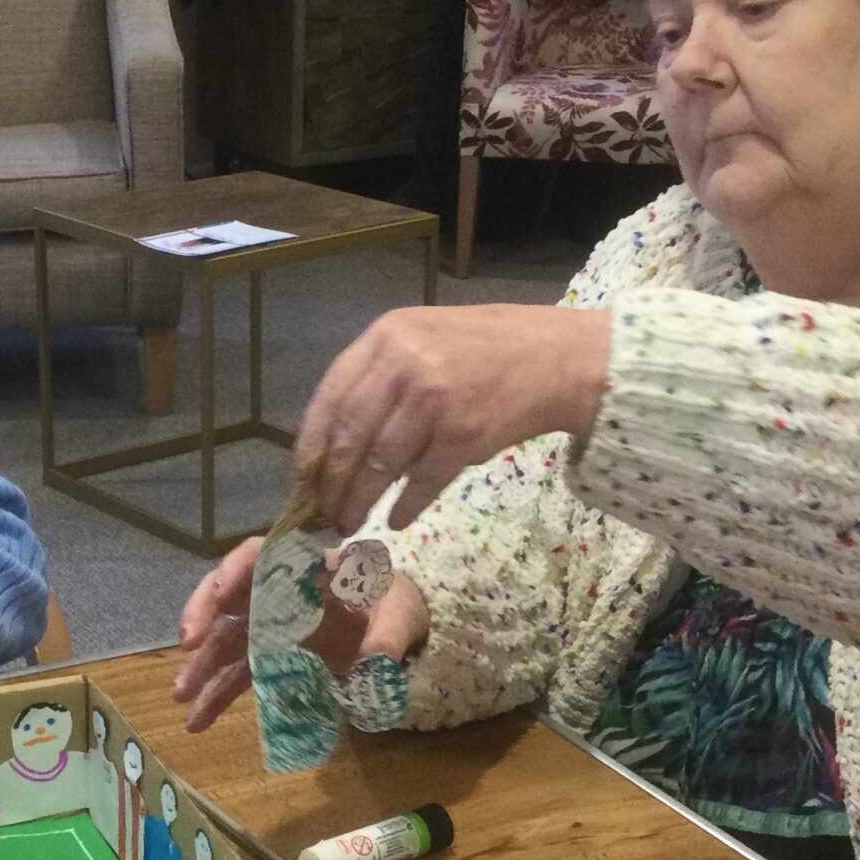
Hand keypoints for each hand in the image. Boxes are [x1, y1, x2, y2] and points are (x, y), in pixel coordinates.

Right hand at [173, 536, 428, 733]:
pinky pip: (240, 675)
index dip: (237, 571)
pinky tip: (198, 722)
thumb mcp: (403, 614)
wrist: (400, 628)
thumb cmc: (397, 606)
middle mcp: (280, 593)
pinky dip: (218, 697)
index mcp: (307, 568)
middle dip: (204, 615)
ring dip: (202, 667)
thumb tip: (373, 662)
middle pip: (231, 595)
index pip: (262, 555)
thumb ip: (390, 635)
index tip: (221, 596)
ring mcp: (273, 626)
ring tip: (180, 697)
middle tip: (188, 643)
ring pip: (227, 640)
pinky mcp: (275, 658)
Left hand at [295, 304, 612, 531]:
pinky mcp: (464, 434)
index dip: (310, 446)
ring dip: (360, 502)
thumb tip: (334, 444)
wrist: (558, 357)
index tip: (302, 479)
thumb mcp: (423, 339)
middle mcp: (404, 363)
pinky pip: (421, 481)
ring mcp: (434, 399)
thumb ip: (379, 377)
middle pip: (350, 438)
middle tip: (322, 514)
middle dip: (331, 484)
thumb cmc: (486, 351)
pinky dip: (405, 506)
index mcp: (386, 336)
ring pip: (379, 465)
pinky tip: (396, 520)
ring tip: (350, 523)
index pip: (329, 398)